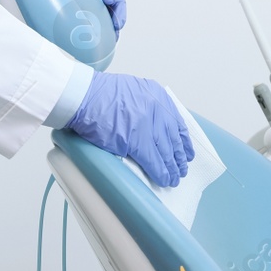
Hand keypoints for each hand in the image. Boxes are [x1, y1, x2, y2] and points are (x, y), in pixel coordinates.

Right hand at [66, 73, 193, 186]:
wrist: (83, 96)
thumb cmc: (100, 94)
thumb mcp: (134, 91)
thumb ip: (149, 107)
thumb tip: (156, 128)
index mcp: (158, 96)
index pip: (177, 123)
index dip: (183, 141)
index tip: (187, 152)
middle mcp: (158, 108)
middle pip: (174, 139)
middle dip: (179, 157)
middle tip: (181, 169)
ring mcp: (148, 124)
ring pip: (166, 151)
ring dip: (171, 167)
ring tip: (174, 178)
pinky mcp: (136, 140)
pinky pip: (154, 160)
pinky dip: (160, 172)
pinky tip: (164, 179)